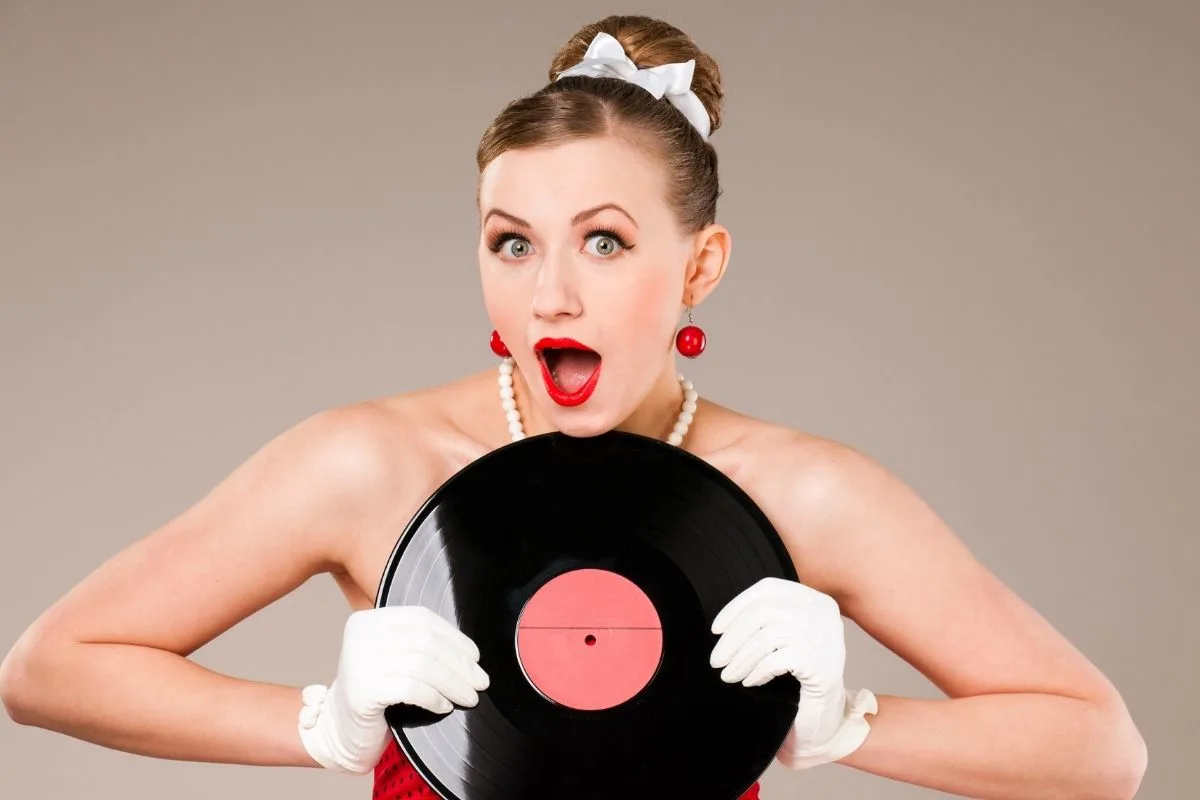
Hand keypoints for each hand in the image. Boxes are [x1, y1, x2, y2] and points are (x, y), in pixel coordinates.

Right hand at [297, 605, 488, 773]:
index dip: (453, 637)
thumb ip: (418, 644)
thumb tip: (468, 652)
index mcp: (369, 621)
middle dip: (460, 664)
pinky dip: (435, 698)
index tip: (474, 656)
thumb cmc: (375, 693)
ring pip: (423, 666)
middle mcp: (362, 636)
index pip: (421, 619)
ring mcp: (360, 662)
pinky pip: (412, 689)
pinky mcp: (363, 692)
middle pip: (426, 643)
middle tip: (480, 682)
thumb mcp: (393, 658)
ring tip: (470, 697)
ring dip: (454, 683)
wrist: (340, 731)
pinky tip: (445, 706)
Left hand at [710, 577, 876, 768]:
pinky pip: (776, 661)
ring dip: (740, 659)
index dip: (737, 606)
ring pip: (767, 637)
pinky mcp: (821, 664)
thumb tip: (724, 623)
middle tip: (716, 660)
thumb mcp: (788, 635)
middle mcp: (823, 613)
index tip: (716, 629)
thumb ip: (766, 619)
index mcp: (814, 600)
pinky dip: (757, 671)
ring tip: (728, 676)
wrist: (829, 711)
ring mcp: (825, 637)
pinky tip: (749, 681)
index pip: (768, 589)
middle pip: (763, 612)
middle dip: (733, 637)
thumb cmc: (801, 671)